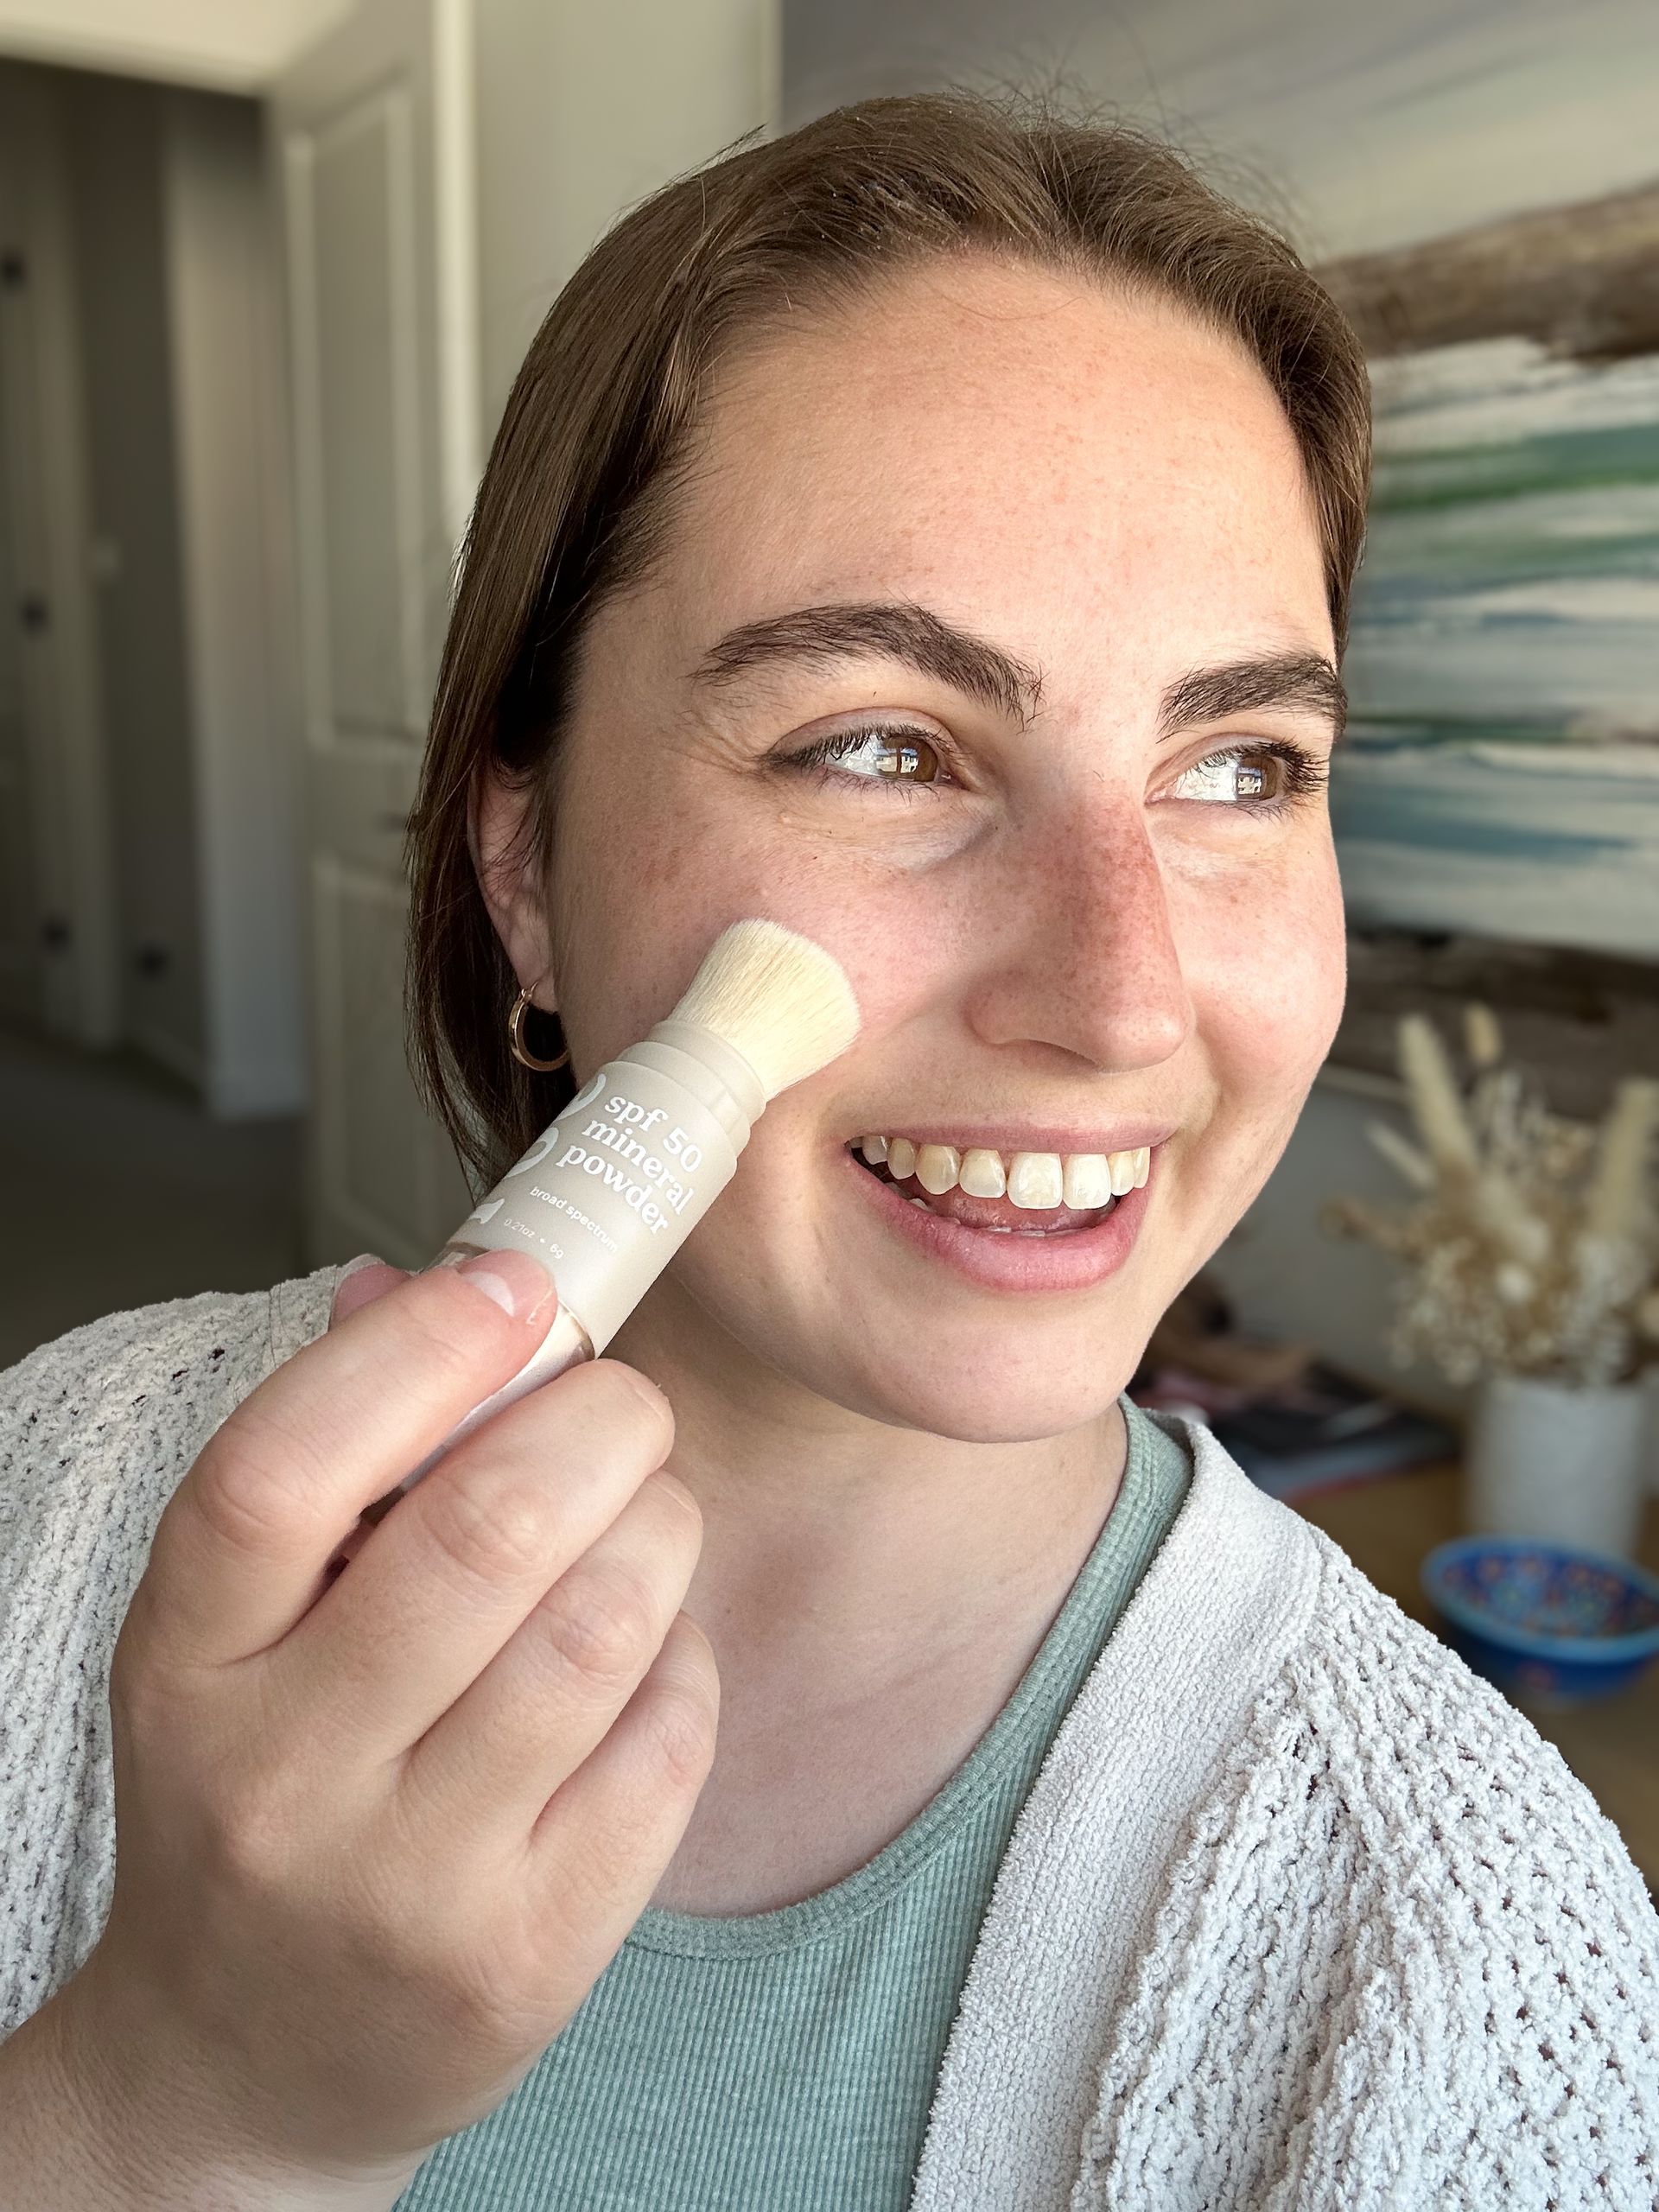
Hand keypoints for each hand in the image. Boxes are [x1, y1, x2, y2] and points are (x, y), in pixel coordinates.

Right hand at [55, 1249, 717, 2199]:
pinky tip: (643, 1654)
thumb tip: (423, 1286)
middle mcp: (282, 1779)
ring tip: (641, 1521)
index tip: (517, 1286)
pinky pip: (670, 1734)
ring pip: (606, 1624)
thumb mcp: (235, 1634)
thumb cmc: (257, 1795)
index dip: (421, 1351)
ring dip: (659, 1527)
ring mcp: (410, 1882)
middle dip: (602, 1422)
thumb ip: (331, 1461)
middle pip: (490, 1530)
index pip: (281, 1470)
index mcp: (186, 1663)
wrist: (245, 2057)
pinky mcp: (533, 1953)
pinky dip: (684, 1655)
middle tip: (622, 1408)